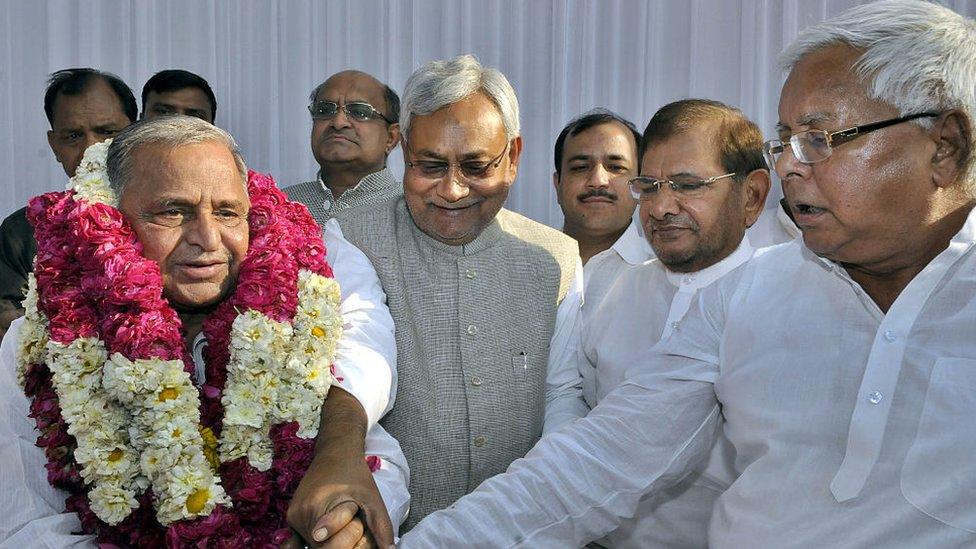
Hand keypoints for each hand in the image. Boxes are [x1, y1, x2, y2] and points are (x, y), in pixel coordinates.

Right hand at [287, 387, 394, 547]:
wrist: (335, 451)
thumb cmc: (355, 474)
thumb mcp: (373, 498)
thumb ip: (381, 526)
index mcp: (318, 509)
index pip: (332, 546)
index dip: (350, 540)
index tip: (357, 524)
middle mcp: (301, 516)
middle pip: (321, 548)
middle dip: (342, 543)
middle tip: (355, 524)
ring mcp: (294, 517)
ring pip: (314, 545)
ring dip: (332, 541)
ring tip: (346, 520)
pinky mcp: (292, 517)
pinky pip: (303, 539)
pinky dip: (318, 541)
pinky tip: (328, 532)